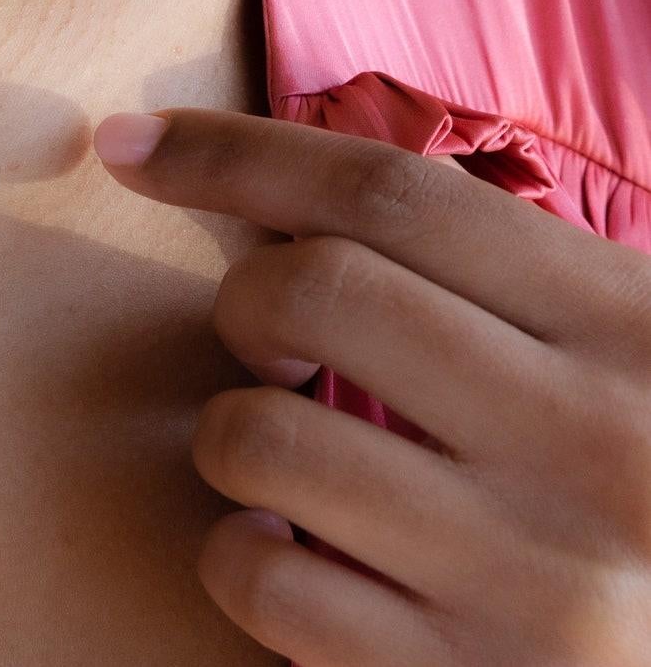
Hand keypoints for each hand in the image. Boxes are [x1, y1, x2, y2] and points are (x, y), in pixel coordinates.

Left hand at [93, 106, 650, 666]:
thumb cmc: (644, 469)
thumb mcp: (615, 343)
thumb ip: (486, 270)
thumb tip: (274, 185)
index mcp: (625, 322)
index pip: (388, 192)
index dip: (232, 152)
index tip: (129, 143)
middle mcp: (593, 440)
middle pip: (316, 291)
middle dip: (244, 303)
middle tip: (266, 343)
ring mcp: (537, 574)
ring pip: (261, 438)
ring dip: (230, 435)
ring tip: (284, 456)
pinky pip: (266, 585)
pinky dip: (238, 556)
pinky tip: (286, 549)